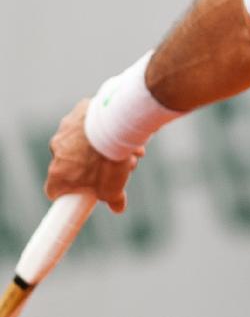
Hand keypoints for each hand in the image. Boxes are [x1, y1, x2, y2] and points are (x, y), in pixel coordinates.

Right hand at [45, 99, 143, 213]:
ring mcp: (67, 127)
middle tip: (117, 165)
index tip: (84, 191)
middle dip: (94, 165)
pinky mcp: (80, 109)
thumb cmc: (109, 161)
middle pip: (74, 162)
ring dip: (100, 144)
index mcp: (58, 173)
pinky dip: (102, 125)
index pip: (55, 189)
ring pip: (83, 139)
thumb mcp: (113, 188)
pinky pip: (90, 120)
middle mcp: (57, 148)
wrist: (115, 126)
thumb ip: (114, 199)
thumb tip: (119, 208)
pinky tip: (120, 128)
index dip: (70, 192)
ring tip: (127, 147)